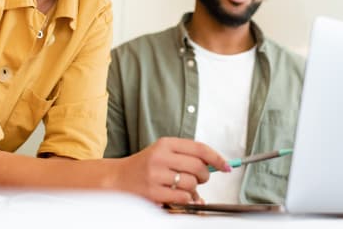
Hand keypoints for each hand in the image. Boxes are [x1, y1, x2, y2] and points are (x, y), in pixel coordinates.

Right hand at [115, 137, 229, 204]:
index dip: (217, 158)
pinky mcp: (153, 192)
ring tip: (185, 188)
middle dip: (205, 176)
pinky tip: (179, 196)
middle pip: (198, 167)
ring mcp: (156, 175)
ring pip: (191, 183)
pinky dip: (186, 199)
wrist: (117, 179)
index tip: (226, 166)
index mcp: (165, 144)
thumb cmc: (143, 166)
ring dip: (194, 189)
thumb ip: (186, 155)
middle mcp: (160, 157)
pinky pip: (182, 197)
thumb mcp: (163, 152)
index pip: (199, 148)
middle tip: (200, 179)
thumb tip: (215, 165)